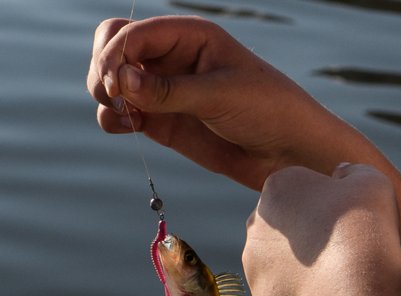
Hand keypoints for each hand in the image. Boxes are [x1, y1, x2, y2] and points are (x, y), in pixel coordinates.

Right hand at [87, 16, 359, 189]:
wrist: (290, 152)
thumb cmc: (268, 110)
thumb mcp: (221, 95)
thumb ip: (170, 90)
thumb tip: (122, 81)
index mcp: (190, 36)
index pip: (133, 32)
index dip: (117, 55)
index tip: (119, 85)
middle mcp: (172, 58)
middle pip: (114, 48)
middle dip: (105, 69)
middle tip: (115, 97)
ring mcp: (165, 90)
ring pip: (113, 82)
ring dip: (106, 95)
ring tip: (127, 116)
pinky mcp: (163, 121)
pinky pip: (122, 114)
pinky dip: (114, 119)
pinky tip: (128, 126)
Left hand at [242, 163, 400, 295]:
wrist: (353, 286)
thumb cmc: (363, 227)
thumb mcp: (371, 181)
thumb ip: (352, 171)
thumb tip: (342, 174)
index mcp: (279, 187)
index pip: (301, 190)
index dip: (327, 204)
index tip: (349, 219)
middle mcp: (256, 222)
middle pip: (285, 224)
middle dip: (306, 232)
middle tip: (343, 246)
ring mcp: (255, 262)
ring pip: (278, 260)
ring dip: (300, 264)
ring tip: (337, 274)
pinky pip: (282, 292)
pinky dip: (301, 293)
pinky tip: (327, 294)